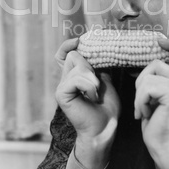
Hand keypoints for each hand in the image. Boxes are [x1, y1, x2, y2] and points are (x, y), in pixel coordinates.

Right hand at [55, 38, 120, 168]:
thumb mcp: (105, 81)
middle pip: (74, 55)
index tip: (78, 40)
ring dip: (92, 78)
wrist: (104, 128)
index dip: (68, 45)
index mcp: (75, 75)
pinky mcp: (61, 94)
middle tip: (96, 85)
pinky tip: (92, 98)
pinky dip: (89, 86)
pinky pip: (77, 78)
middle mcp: (65, 79)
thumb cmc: (107, 107)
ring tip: (96, 94)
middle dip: (90, 66)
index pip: (64, 53)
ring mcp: (62, 86)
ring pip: (77, 65)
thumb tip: (98, 50)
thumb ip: (98, 67)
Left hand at [134, 38, 168, 168]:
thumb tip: (146, 62)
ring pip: (149, 76)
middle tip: (144, 102)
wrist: (165, 147)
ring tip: (146, 109)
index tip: (161, 41)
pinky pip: (146, 87)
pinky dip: (140, 101)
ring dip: (140, 94)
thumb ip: (159, 80)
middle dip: (142, 81)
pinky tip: (146, 114)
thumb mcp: (157, 97)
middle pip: (157, 63)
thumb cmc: (158, 124)